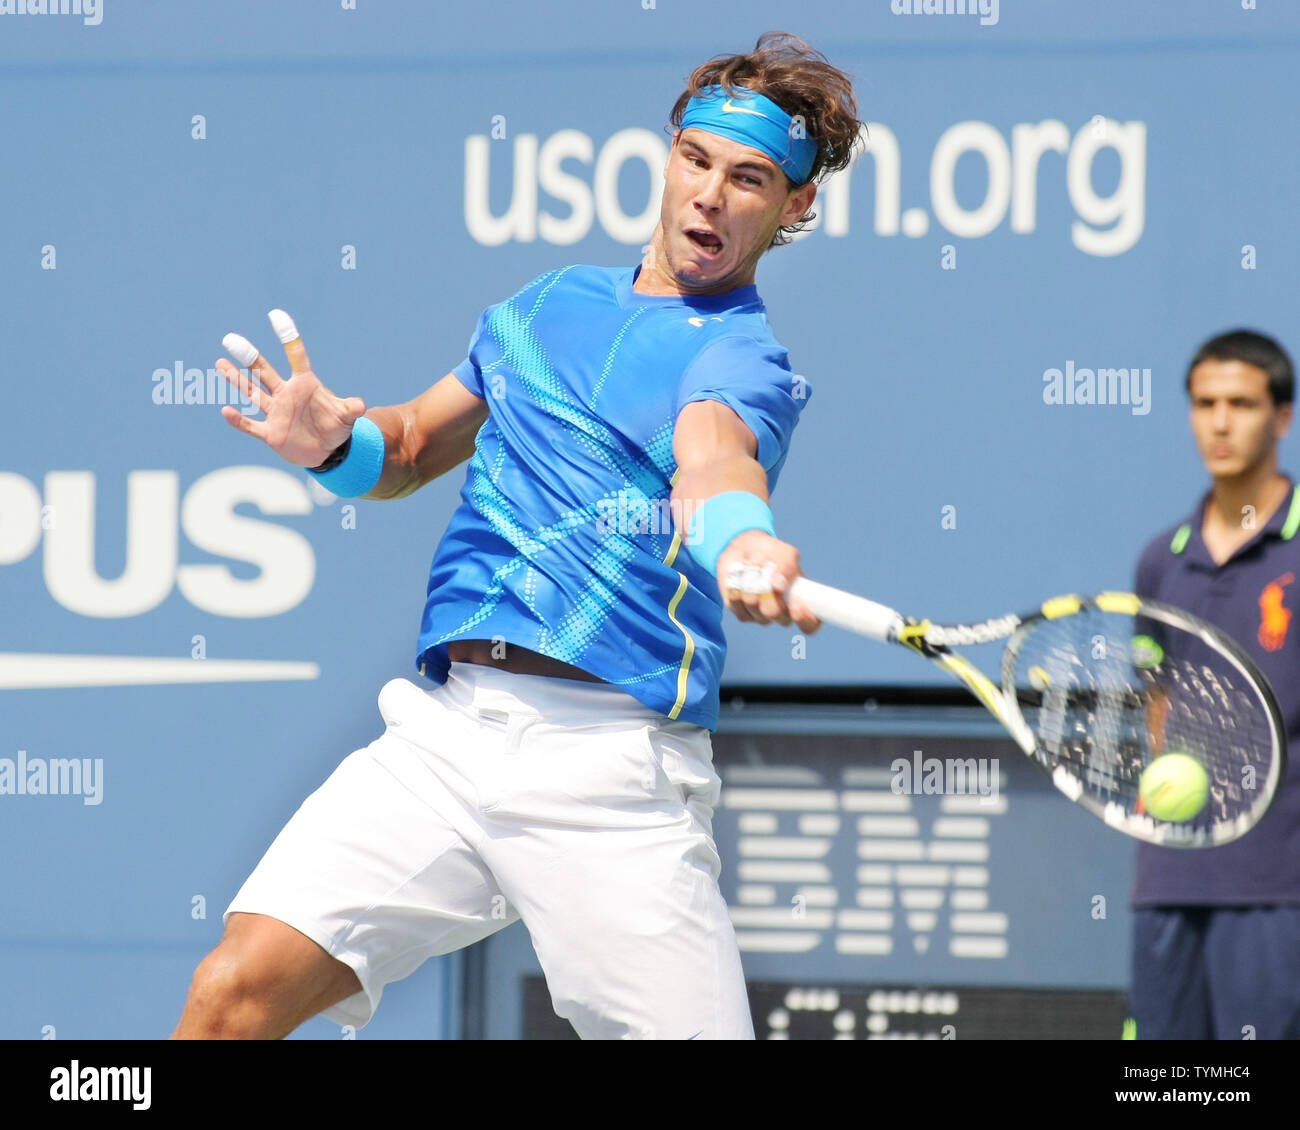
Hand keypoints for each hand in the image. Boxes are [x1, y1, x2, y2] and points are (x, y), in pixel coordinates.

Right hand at [216, 310, 366, 467]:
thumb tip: (360, 405)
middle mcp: (286, 394)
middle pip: (264, 371)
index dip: (287, 337)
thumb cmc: (336, 428)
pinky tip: (226, 411)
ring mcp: (276, 412)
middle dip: (249, 357)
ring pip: (252, 392)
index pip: (295, 356)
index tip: (275, 315)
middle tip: (230, 339)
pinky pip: (250, 425)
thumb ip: (350, 409)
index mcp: (305, 384)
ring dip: (237, 379)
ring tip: (220, 363)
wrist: (326, 452)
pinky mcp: (270, 432)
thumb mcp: (346, 418)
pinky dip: (239, 420)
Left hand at [715, 530, 820, 633]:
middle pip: (776, 615)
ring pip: (754, 607)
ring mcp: (762, 615)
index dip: (803, 617)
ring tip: (751, 567)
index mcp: (801, 601)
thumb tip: (779, 586)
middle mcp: (783, 613)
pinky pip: (738, 606)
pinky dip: (736, 588)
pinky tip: (740, 578)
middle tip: (764, 569)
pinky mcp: (743, 613)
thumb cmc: (770, 553)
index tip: (796, 600)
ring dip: (750, 582)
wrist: (744, 551)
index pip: (810, 624)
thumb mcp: (784, 553)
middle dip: (768, 590)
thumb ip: (787, 566)